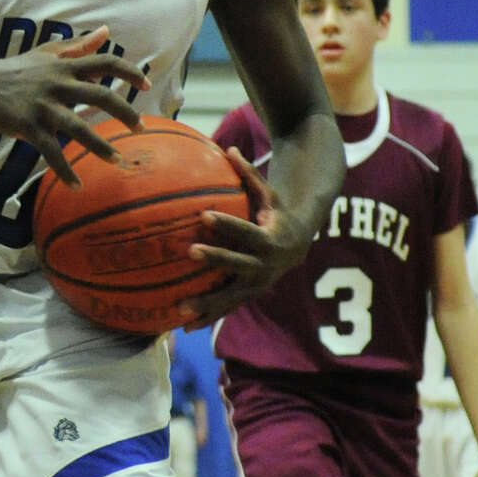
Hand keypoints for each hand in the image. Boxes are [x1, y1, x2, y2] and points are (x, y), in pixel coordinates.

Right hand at [0, 27, 148, 184]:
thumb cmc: (17, 70)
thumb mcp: (47, 53)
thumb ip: (78, 45)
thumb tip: (106, 32)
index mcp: (66, 66)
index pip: (105, 62)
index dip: (129, 72)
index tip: (146, 86)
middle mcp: (59, 84)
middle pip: (101, 96)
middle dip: (125, 112)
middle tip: (140, 128)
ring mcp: (44, 107)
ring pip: (79, 128)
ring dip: (101, 147)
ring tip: (117, 161)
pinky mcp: (29, 127)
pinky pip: (51, 152)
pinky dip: (65, 170)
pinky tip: (77, 186)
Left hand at [178, 148, 312, 327]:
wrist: (297, 244)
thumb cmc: (274, 213)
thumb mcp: (266, 194)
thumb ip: (248, 174)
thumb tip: (228, 148)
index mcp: (269, 239)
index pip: (246, 230)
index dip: (226, 224)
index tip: (204, 214)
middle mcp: (265, 266)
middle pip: (238, 264)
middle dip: (216, 259)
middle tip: (190, 251)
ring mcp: (257, 285)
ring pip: (231, 296)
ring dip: (207, 303)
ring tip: (180, 308)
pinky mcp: (248, 296)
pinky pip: (226, 309)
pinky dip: (207, 318)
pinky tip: (183, 327)